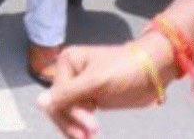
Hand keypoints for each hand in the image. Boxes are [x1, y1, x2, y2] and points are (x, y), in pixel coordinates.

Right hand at [37, 42, 169, 138]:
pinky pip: (78, 115)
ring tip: (89, 138)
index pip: (57, 94)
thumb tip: (39, 103)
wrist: (153, 72)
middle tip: (87, 137)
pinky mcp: (91, 98)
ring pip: (66, 112)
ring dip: (76, 127)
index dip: (70, 113)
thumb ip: (68, 93)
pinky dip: (81, 126)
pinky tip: (89, 135)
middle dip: (72, 122)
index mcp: (67, 62)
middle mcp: (70, 74)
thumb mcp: (96, 81)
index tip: (91, 126)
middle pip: (58, 105)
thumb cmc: (125, 70)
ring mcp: (80, 87)